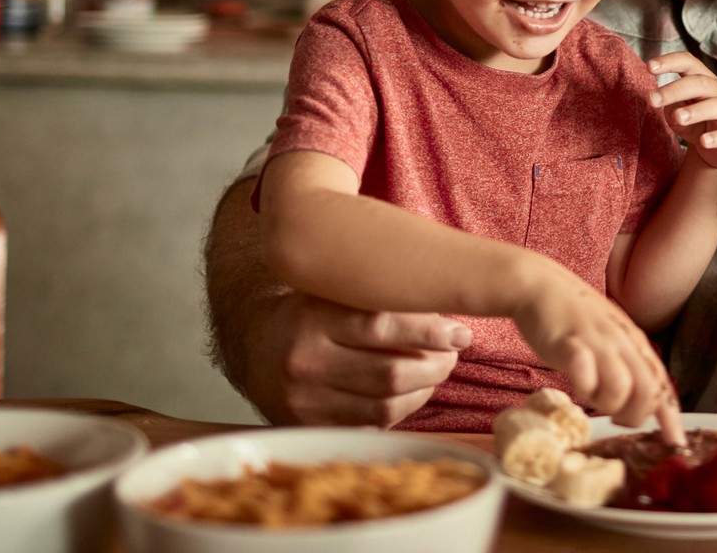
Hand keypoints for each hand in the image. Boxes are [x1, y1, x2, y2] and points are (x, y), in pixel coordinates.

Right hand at [246, 294, 468, 426]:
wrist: (254, 346)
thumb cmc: (310, 312)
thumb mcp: (335, 291)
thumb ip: (379, 294)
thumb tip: (447, 304)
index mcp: (313, 317)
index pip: (382, 325)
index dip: (429, 331)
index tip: (461, 333)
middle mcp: (305, 359)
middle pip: (389, 372)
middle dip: (434, 366)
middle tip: (452, 356)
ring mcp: (304, 399)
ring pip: (383, 404)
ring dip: (423, 391)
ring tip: (437, 373)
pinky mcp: (309, 425)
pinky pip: (369, 424)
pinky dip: (400, 410)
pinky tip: (412, 394)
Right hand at [515, 263, 683, 439]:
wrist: (540, 285)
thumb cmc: (573, 317)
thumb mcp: (609, 338)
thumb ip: (626, 364)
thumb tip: (640, 400)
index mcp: (634, 342)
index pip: (661, 382)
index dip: (670, 416)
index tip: (675, 442)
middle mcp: (622, 341)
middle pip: (647, 390)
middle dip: (636, 416)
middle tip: (616, 418)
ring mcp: (597, 341)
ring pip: (621, 387)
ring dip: (609, 404)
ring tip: (593, 399)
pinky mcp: (569, 343)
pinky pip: (585, 374)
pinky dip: (585, 389)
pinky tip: (576, 386)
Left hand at [648, 52, 716, 171]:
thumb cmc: (697, 125)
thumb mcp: (679, 117)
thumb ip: (672, 109)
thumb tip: (670, 107)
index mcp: (702, 80)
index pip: (689, 63)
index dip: (670, 61)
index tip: (649, 67)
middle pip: (700, 83)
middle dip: (675, 90)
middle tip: (652, 100)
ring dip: (697, 111)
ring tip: (678, 118)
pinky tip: (704, 142)